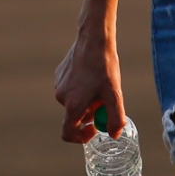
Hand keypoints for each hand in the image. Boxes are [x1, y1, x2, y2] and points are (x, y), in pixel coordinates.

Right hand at [55, 29, 125, 143]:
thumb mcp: (114, 94)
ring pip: (73, 102)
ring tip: (99, 84)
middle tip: (104, 100)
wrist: (94, 38)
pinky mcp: (59, 74)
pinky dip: (81, 88)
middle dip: (90, 113)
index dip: (81, 137)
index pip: (68, 133)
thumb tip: (114, 134)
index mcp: (73, 105)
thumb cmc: (104, 66)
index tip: (94, 129)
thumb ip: (115, 118)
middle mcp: (62, 97)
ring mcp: (59, 84)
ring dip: (86, 100)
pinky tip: (91, 74)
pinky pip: (70, 89)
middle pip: (75, 116)